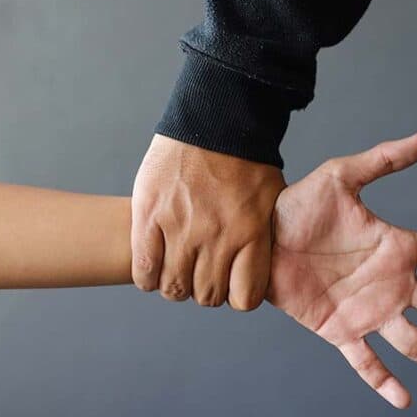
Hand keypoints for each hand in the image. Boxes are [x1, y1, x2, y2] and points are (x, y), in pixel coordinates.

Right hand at [131, 135, 285, 309]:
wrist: (216, 118)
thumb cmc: (246, 158)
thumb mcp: (272, 200)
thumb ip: (262, 236)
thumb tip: (256, 267)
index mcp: (251, 234)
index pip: (244, 298)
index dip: (236, 296)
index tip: (231, 284)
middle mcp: (217, 237)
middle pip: (207, 296)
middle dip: (204, 290)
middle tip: (201, 274)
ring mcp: (181, 228)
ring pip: (174, 288)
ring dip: (175, 285)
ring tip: (176, 269)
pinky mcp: (150, 216)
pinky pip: (144, 270)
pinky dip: (148, 277)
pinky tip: (154, 267)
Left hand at [269, 132, 416, 407]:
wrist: (258, 237)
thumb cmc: (299, 206)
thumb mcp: (341, 176)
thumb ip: (383, 160)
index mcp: (398, 247)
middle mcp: (392, 283)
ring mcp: (369, 311)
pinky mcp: (340, 331)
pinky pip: (366, 361)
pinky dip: (383, 381)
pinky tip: (403, 400)